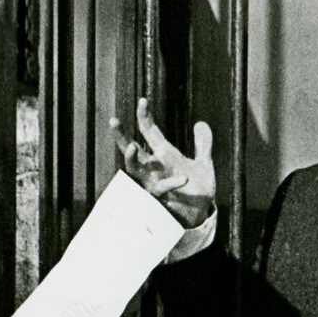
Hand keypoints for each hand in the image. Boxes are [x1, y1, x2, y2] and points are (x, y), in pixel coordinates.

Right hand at [109, 97, 215, 229]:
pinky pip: (161, 189)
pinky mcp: (161, 199)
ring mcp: (154, 183)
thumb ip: (203, 144)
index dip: (145, 116)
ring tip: (133, 146)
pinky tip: (184, 178)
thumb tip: (200, 122)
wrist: (201, 216)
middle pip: (131, 150)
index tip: (143, 100)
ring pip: (134, 170)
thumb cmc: (197, 191)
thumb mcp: (203, 164)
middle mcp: (154, 168)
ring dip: (131, 159)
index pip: (148, 131)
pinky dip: (172, 183)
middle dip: (121, 136)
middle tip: (114, 121)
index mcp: (163, 155)